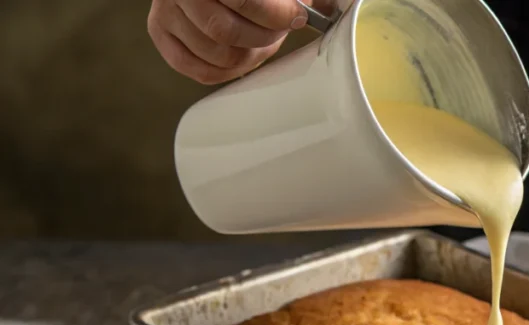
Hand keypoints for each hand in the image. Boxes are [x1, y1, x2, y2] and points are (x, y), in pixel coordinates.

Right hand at [148, 0, 315, 84]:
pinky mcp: (160, 32)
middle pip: (225, 30)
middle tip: (278, 33)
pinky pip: (196, 69)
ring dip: (248, 56)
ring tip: (259, 43)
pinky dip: (225, 72)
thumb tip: (329, 9)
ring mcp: (165, 10)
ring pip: (215, 54)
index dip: (275, 13)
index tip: (297, 17)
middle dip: (263, 37)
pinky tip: (240, 59)